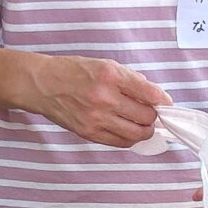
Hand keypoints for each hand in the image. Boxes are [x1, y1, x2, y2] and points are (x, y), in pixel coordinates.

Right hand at [29, 55, 170, 146]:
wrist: (42, 84)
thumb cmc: (73, 71)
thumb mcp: (104, 64)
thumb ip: (130, 79)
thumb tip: (153, 95)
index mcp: (111, 76)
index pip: (150, 93)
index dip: (163, 100)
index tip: (165, 102)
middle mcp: (105, 98)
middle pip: (146, 116)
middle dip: (153, 116)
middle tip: (151, 113)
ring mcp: (96, 118)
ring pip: (136, 134)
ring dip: (145, 130)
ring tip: (142, 124)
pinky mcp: (89, 133)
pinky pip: (120, 142)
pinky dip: (129, 138)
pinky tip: (128, 130)